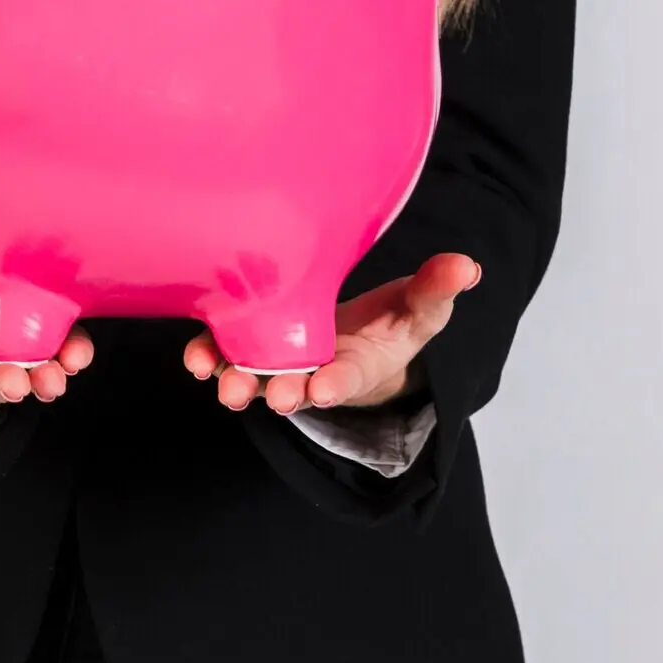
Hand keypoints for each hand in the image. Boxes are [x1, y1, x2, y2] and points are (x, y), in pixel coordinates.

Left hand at [182, 252, 481, 415]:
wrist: (354, 333)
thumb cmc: (390, 322)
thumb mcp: (419, 307)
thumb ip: (437, 289)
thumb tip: (467, 266)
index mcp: (356, 365)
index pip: (346, 378)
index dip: (334, 384)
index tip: (322, 390)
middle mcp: (312, 371)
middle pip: (294, 388)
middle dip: (283, 392)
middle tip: (274, 396)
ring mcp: (277, 362)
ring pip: (252, 379)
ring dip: (236, 382)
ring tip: (223, 384)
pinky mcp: (248, 344)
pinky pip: (224, 353)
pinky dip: (208, 355)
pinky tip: (194, 354)